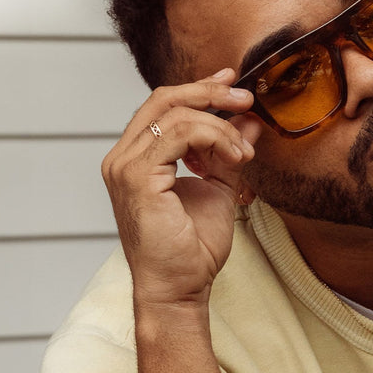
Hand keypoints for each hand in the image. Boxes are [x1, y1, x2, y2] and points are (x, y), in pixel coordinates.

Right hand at [101, 68, 263, 307]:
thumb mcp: (219, 190)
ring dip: (220, 125)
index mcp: (137, 158)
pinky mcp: (135, 177)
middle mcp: (123, 158)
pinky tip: (234, 157)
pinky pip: (177, 135)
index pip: (163, 107)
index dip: (199, 89)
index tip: (233, 84)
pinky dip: (213, 137)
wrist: (180, 288)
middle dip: (210, 93)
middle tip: (245, 98)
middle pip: (164, 100)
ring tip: (244, 153)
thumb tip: (249, 122)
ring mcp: (125, 166)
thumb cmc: (192, 250)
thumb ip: (228, 154)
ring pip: (174, 114)